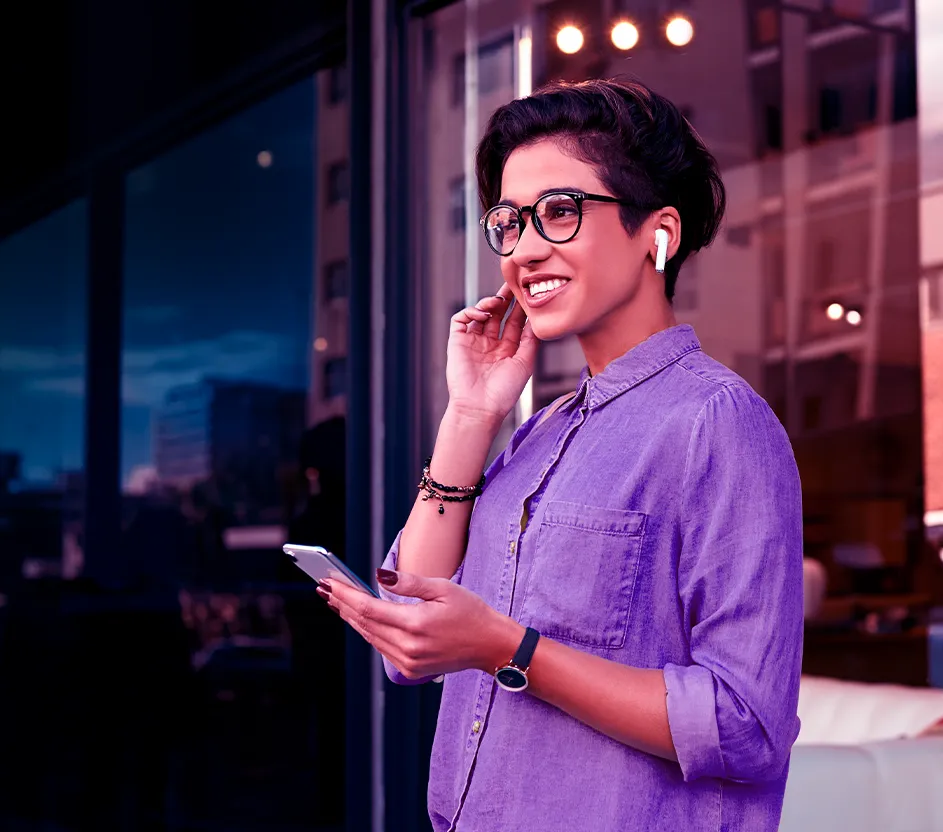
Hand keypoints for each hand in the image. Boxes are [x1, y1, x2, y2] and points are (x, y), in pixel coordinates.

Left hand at [320, 570, 522, 679]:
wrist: (491, 646)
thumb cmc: (471, 612)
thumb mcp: (443, 588)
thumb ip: (408, 583)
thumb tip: (378, 576)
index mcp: (416, 625)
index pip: (368, 609)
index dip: (345, 595)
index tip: (328, 582)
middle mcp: (408, 648)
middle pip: (364, 624)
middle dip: (342, 604)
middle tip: (324, 588)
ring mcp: (408, 662)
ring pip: (370, 636)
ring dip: (351, 618)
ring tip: (337, 600)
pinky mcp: (410, 669)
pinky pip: (381, 647)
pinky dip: (368, 631)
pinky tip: (359, 618)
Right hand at [446, 283, 538, 423]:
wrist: (480, 408)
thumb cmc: (504, 392)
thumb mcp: (525, 364)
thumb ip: (530, 340)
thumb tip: (536, 320)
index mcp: (507, 350)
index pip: (514, 323)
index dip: (520, 308)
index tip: (528, 295)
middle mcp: (490, 345)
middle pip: (497, 315)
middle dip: (505, 299)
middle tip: (512, 285)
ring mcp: (473, 343)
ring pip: (480, 314)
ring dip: (488, 303)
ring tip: (497, 301)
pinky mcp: (457, 342)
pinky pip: (460, 320)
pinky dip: (470, 312)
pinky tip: (481, 314)